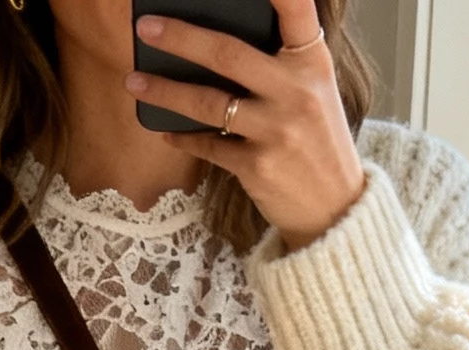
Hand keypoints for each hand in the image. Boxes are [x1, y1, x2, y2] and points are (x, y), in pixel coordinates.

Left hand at [128, 3, 365, 251]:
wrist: (334, 210)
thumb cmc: (316, 141)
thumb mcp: (312, 92)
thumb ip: (280, 63)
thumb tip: (214, 43)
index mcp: (312, 62)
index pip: (296, 7)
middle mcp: (295, 91)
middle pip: (228, 53)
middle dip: (180, 37)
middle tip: (145, 27)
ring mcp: (276, 130)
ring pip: (208, 103)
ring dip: (164, 91)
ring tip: (133, 81)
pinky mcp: (258, 167)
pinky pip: (209, 145)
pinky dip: (183, 138)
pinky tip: (166, 132)